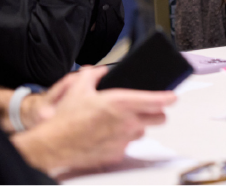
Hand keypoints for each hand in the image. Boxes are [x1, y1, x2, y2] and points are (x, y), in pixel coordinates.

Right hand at [16, 66, 175, 174]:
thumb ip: (92, 75)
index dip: (168, 97)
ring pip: (142, 132)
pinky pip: (127, 145)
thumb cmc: (65, 119)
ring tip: (121, 121)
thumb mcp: (77, 89)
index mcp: (121, 103)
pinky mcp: (117, 154)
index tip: (173, 95)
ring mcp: (123, 140)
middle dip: (157, 112)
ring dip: (137, 126)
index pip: (156, 100)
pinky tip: (108, 135)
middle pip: (159, 118)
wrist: (52, 146)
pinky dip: (122, 140)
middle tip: (150, 108)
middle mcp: (126, 122)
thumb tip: (99, 71)